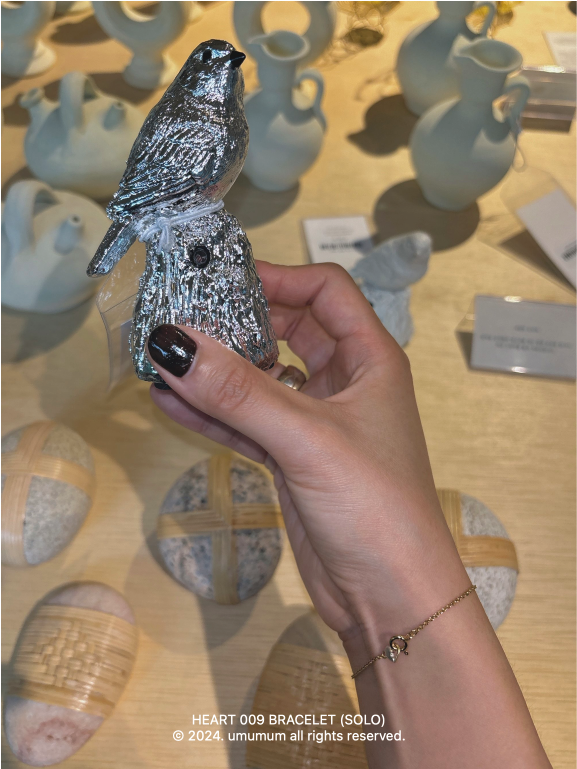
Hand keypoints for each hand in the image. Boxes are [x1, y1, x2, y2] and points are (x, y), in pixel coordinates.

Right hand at [148, 262, 466, 639]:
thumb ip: (239, 392)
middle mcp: (344, 383)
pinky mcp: (292, 460)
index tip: (221, 280)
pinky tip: (169, 403)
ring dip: (215, 372)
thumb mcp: (307, 438)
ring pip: (260, 381)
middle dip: (236, 323)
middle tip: (179, 317)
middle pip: (286, 331)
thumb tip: (173, 342)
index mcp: (370, 359)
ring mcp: (315, 423)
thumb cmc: (374, 506)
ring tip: (160, 359)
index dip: (279, 277)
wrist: (391, 597)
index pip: (325, 292)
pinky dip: (211, 415)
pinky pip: (246, 424)